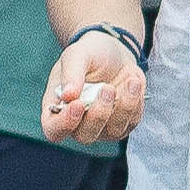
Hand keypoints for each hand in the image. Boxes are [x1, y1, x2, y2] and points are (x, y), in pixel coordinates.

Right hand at [43, 28, 145, 144]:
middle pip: (85, 136)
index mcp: (58, 108)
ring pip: (112, 132)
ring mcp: (102, 127)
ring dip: (123, 108)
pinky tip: (133, 83)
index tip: (77, 104)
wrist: (115, 53)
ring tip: (129, 82)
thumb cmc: (90, 55)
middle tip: (107, 88)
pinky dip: (135, 102)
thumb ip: (70, 73)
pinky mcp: (124, 123)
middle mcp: (78, 123)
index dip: (64, 124)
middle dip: (98, 114)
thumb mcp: (77, 54)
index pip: (54, 130)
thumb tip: (68, 95)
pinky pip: (131, 121)